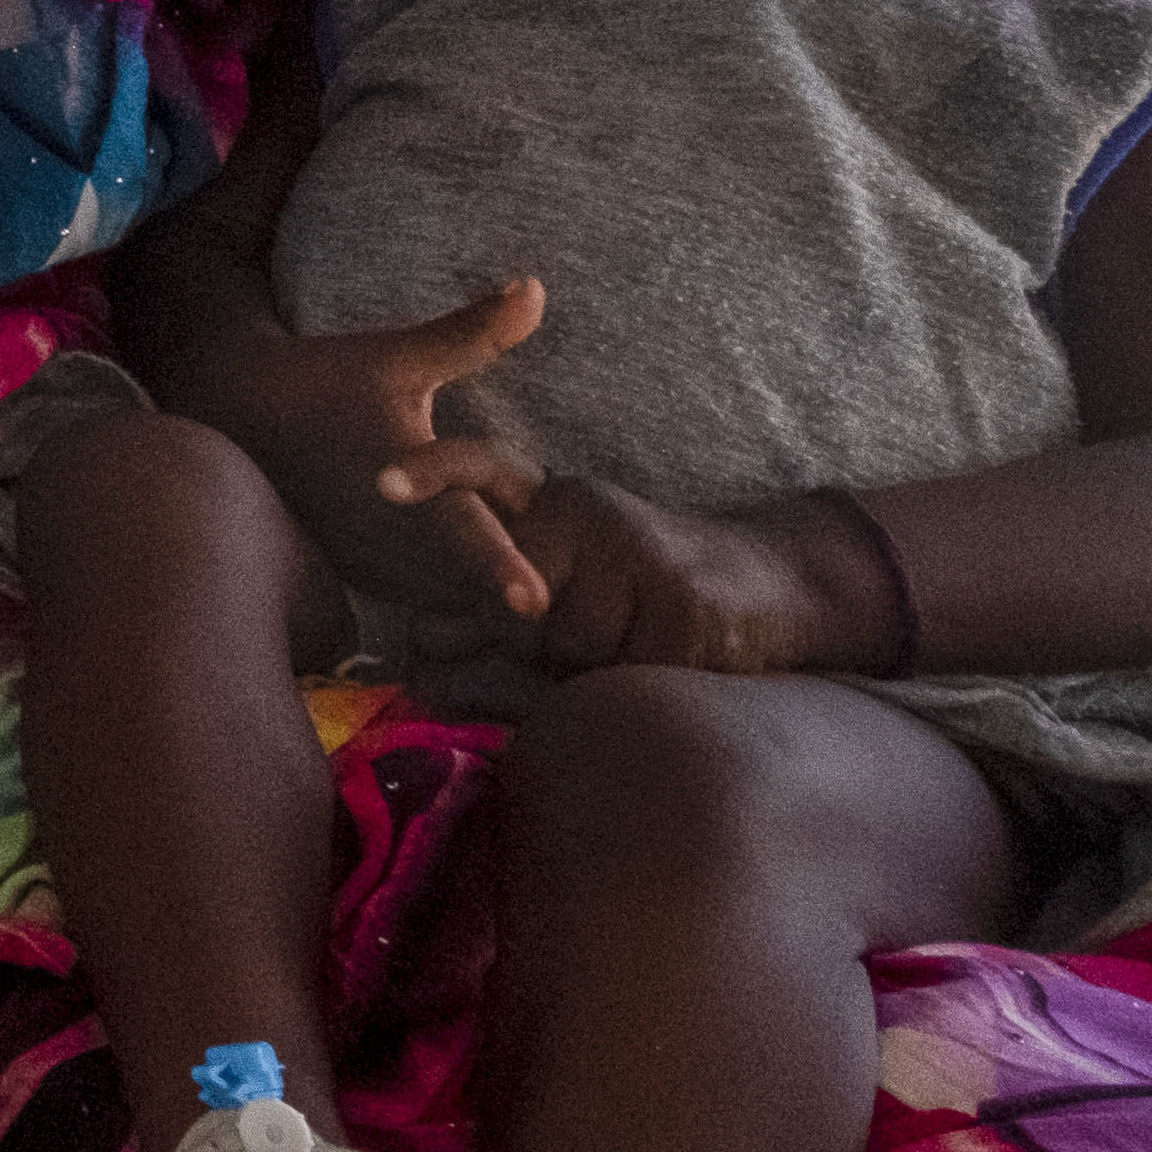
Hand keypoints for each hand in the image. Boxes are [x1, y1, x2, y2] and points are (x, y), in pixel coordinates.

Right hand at [196, 277, 553, 623]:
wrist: (239, 409)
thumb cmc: (328, 378)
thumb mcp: (399, 354)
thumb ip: (474, 332)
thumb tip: (536, 287)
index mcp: (401, 476)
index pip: (464, 529)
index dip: (501, 566)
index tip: (535, 603)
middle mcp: (380, 531)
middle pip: (474, 576)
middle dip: (513, 573)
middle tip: (542, 559)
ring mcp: (364, 562)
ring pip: (450, 596)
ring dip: (483, 587)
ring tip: (505, 562)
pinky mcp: (358, 578)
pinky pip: (424, 600)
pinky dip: (450, 591)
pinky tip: (462, 566)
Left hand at [377, 448, 861, 675]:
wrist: (771, 583)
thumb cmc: (646, 594)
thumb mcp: (568, 582)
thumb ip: (494, 605)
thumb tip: (419, 646)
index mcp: (552, 500)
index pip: (482, 468)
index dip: (433, 472)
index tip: (381, 482)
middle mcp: (589, 513)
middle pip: (513, 607)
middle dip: (532, 647)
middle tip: (582, 637)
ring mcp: (639, 553)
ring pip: (568, 648)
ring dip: (592, 672)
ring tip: (636, 640)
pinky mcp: (685, 603)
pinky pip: (626, 674)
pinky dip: (641, 683)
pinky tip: (672, 656)